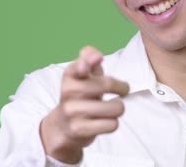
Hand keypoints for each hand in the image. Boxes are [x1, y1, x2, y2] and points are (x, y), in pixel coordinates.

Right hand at [40, 46, 129, 163]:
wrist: (63, 125)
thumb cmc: (81, 94)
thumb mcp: (83, 73)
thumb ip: (89, 56)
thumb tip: (96, 56)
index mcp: (70, 74)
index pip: (77, 65)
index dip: (88, 61)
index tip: (96, 59)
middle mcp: (68, 92)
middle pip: (108, 84)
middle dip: (122, 88)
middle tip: (122, 91)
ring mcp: (72, 111)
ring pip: (114, 108)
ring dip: (118, 108)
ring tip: (111, 109)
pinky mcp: (79, 129)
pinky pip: (111, 125)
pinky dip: (112, 123)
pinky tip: (104, 121)